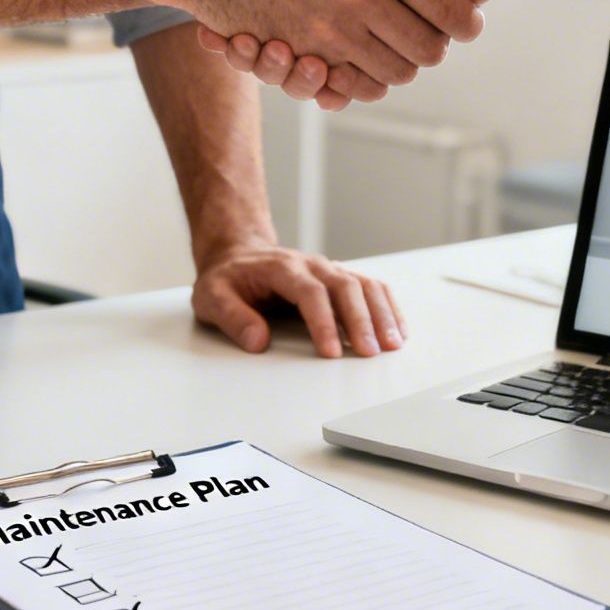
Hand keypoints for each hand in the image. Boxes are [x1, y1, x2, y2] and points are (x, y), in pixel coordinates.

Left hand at [192, 244, 405, 357]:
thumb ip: (233, 317)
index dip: (324, 323)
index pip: (310, 293)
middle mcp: (312, 266)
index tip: (332, 352)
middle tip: (370, 353)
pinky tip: (398, 330)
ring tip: (393, 344)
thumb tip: (257, 341)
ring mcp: (329, 270)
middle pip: (345, 287)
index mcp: (282, 268)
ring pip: (365, 285)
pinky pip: (371, 288)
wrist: (238, 256)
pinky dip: (388, 308)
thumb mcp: (211, 297)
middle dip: (361, 321)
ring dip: (382, 314)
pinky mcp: (339, 279)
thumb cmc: (227, 279)